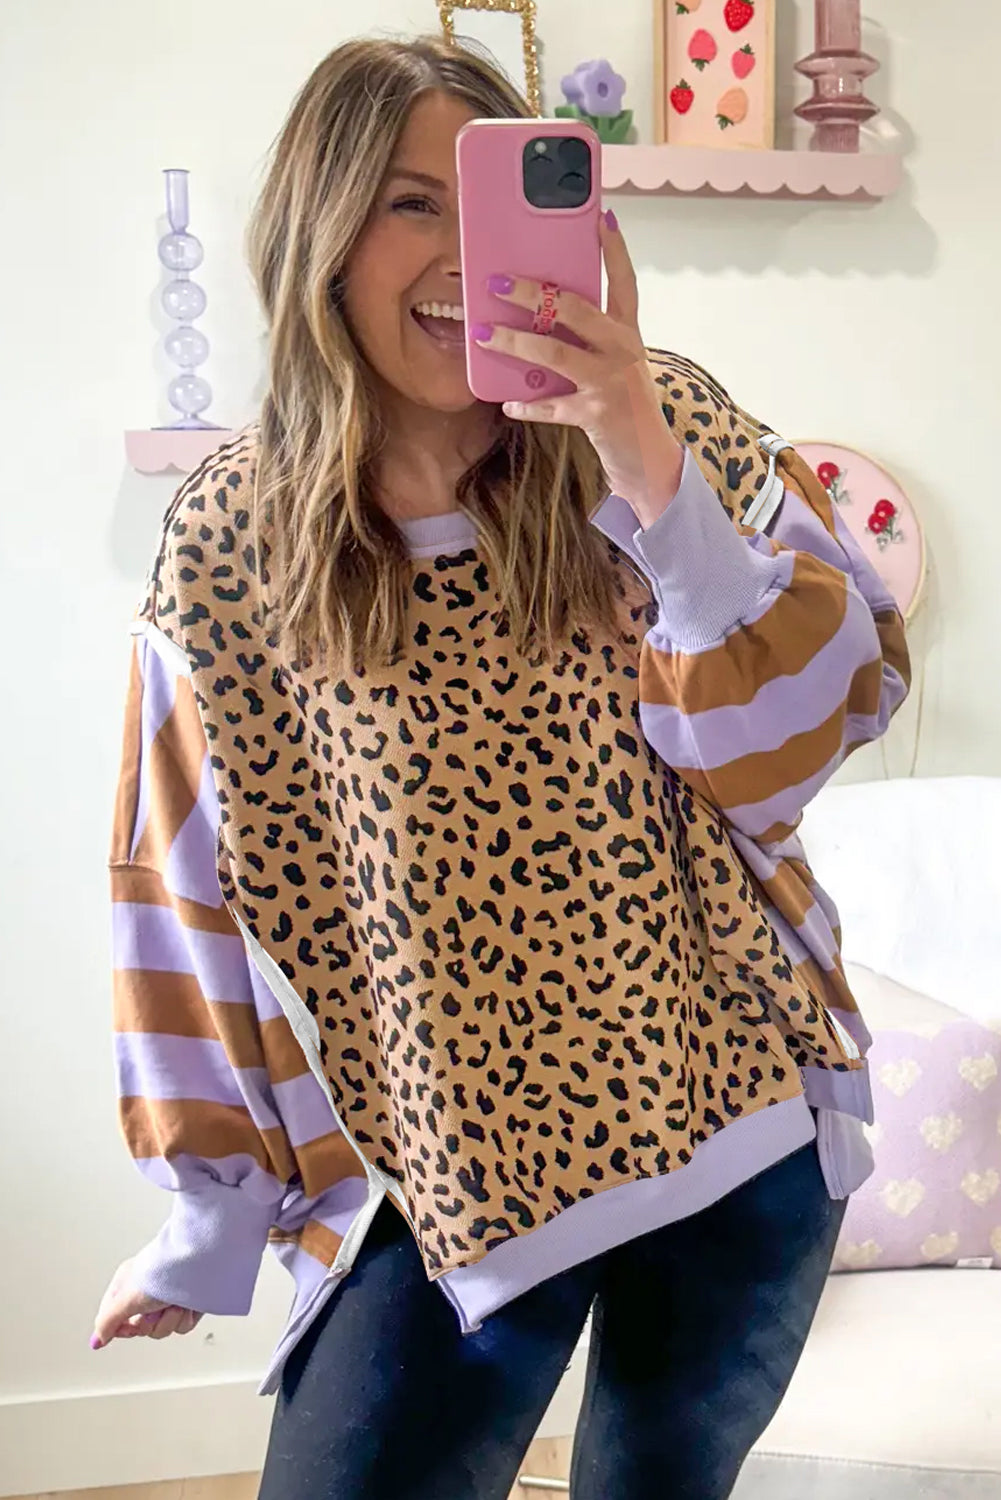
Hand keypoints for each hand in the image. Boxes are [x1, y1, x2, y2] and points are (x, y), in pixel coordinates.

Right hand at [92, 1259, 201, 1347]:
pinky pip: (181, 1326)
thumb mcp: (124, 1300)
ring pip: (162, 1329)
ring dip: (168, 1320)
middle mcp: (146, 1292)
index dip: (123, 1327)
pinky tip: (185, 1304)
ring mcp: (167, 1299)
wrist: (194, 1266)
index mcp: (127, 1285)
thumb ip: (106, 1323)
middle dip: (150, 1324)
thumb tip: (96, 1340)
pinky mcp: (187, 1305)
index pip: (115, 1319)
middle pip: (141, 1329)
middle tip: (153, 1310)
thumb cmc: (158, 1273)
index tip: (130, 1324)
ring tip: (172, 1303)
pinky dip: (184, 1318)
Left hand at [473, 211, 684, 529]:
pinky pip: (551, 407)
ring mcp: (609, 383)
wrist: (649, 457)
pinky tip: (507, 401)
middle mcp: (622, 351)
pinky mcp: (595, 415)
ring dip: (515, 343)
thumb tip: (539, 315)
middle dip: (533, 293)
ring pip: (554, 355)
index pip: (624, 282)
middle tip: (498, 280)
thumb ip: (589, 338)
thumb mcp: (617, 362)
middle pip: (575, 310)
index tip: (601, 216)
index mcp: (628, 332)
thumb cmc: (624, 402)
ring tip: (484, 333)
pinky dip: (526, 404)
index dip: (613, 249)